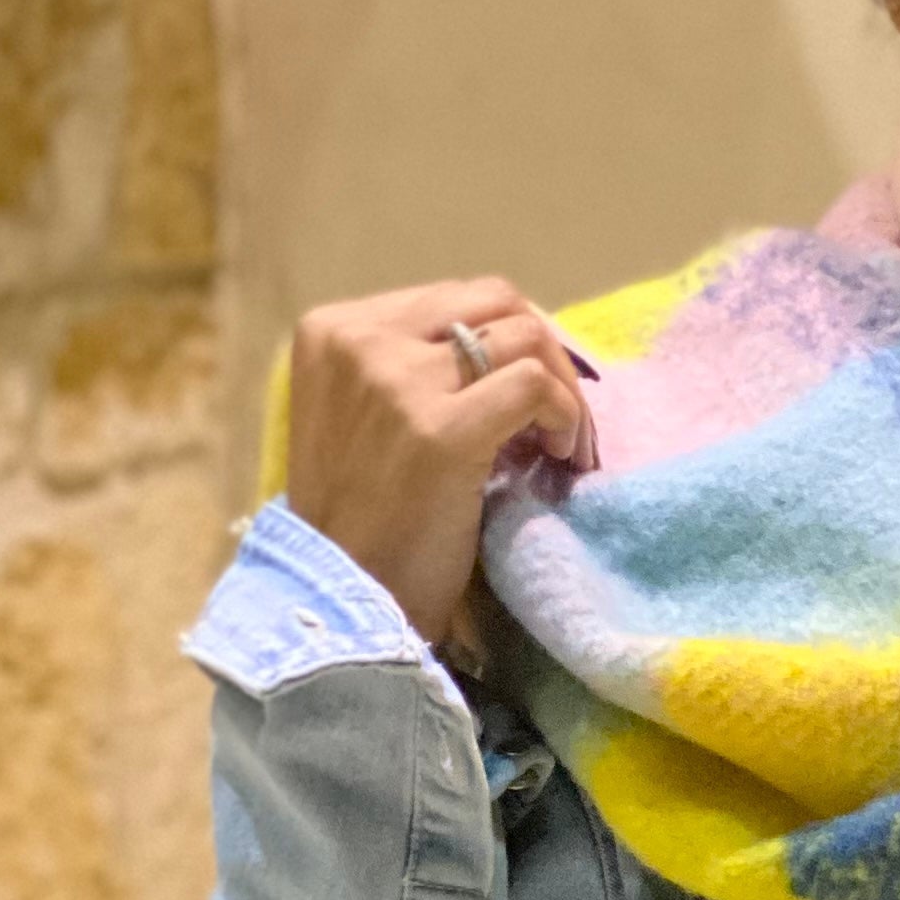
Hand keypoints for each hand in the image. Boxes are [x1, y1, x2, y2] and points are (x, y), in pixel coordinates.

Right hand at [284, 276, 591, 643]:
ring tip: (563, 446)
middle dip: (543, 351)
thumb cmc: (360, 522)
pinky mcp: (441, 429)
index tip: (525, 396)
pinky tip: (560, 457)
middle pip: (493, 300)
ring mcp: (398, 381)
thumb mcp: (364, 415)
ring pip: (523, 335)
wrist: (342, 601)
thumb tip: (509, 344)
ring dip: (564, 388)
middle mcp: (360, 341)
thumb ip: (415, 367)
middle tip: (559, 415)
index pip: (451, 298)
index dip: (506, 341)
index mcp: (332, 330)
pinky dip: (566, 416)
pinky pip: (534, 385)